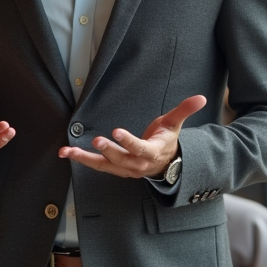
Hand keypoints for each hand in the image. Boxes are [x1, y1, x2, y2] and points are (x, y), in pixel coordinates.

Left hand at [59, 95, 206, 178]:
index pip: (140, 148)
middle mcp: (136, 164)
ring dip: (85, 158)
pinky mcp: (114, 168)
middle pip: (121, 158)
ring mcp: (124, 168)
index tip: (117, 131)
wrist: (164, 164)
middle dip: (108, 150)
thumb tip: (200, 98)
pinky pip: (96, 165)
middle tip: (98, 140)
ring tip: (68, 151)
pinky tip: (66, 153)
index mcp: (151, 152)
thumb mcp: (175, 124)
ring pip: (104, 165)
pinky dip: (81, 159)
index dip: (129, 141)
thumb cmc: (166, 140)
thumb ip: (185, 110)